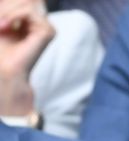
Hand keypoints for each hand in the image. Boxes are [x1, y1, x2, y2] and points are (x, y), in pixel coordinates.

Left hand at [0, 0, 53, 114]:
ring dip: (8, 11)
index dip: (9, 4)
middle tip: (0, 23)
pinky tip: (6, 27)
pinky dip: (14, 16)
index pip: (24, 1)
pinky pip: (29, 11)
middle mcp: (41, 22)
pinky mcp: (48, 31)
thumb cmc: (0, 49)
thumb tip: (17, 1)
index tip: (2, 23)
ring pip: (28, 2)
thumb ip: (6, 7)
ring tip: (1, 26)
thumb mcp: (1, 21)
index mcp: (31, 19)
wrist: (4, 69)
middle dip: (7, 5)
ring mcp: (47, 26)